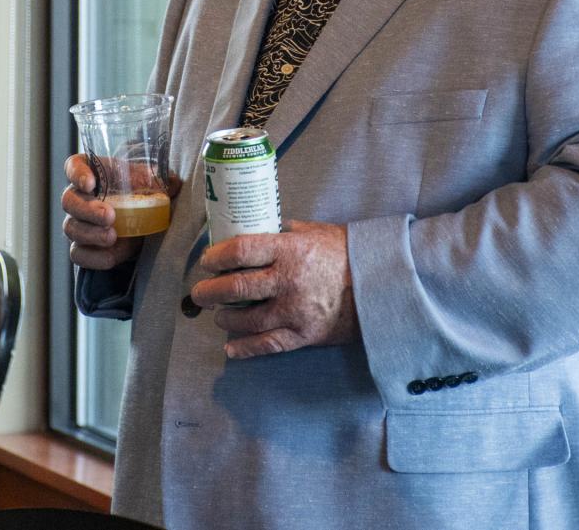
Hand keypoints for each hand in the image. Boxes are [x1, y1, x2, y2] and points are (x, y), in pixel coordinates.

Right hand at [59, 154, 178, 269]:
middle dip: (87, 209)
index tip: (90, 183)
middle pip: (69, 200)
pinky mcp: (83, 248)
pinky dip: (93, 257)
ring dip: (91, 233)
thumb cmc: (142, 194)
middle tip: (110, 216)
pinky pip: (78, 254)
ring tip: (112, 236)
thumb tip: (174, 182)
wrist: (142, 225)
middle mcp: (79, 197)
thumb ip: (161, 180)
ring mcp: (78, 224)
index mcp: (93, 173)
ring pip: (71, 228)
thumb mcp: (152, 183)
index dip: (77, 173)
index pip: (74, 166)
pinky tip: (110, 256)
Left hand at [188, 220, 357, 358]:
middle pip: (236, 287)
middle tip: (200, 293)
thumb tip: (252, 229)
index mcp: (289, 250)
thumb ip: (281, 232)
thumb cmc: (343, 254)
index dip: (216, 257)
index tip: (206, 262)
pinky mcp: (304, 334)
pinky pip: (268, 345)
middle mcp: (288, 280)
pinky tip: (231, 348)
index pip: (241, 251)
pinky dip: (246, 349)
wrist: (378, 284)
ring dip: (225, 319)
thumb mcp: (312, 232)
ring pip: (247, 320)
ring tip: (218, 315)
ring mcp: (295, 310)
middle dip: (210, 292)